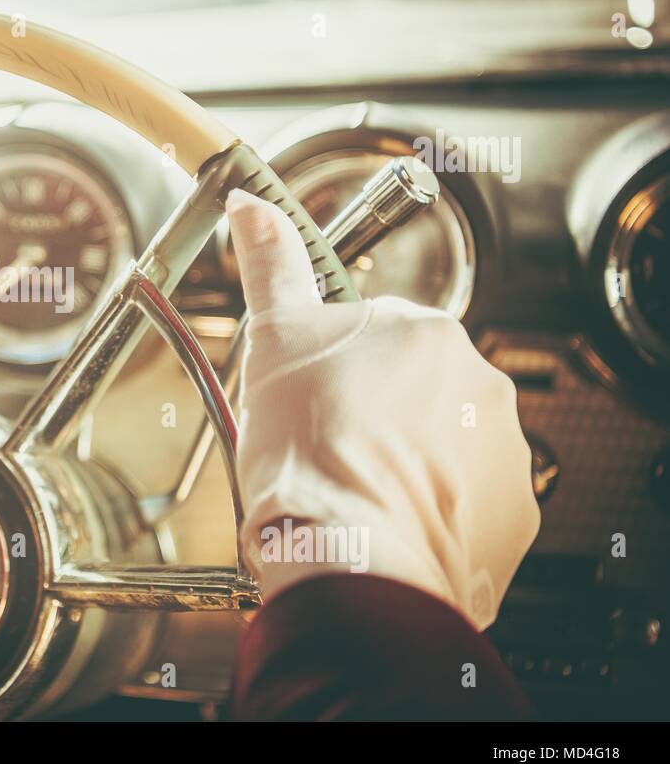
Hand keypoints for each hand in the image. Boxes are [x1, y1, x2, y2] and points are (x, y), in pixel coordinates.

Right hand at [225, 188, 538, 628]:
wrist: (348, 556)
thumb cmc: (308, 454)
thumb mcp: (272, 342)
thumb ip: (270, 266)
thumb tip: (252, 207)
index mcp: (422, 330)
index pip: (377, 335)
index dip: (335, 371)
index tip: (315, 401)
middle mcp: (476, 380)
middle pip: (415, 388)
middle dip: (377, 411)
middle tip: (329, 447)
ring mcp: (500, 447)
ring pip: (444, 442)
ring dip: (408, 458)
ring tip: (358, 491)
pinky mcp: (510, 510)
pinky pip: (471, 498)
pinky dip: (436, 507)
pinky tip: (391, 519)